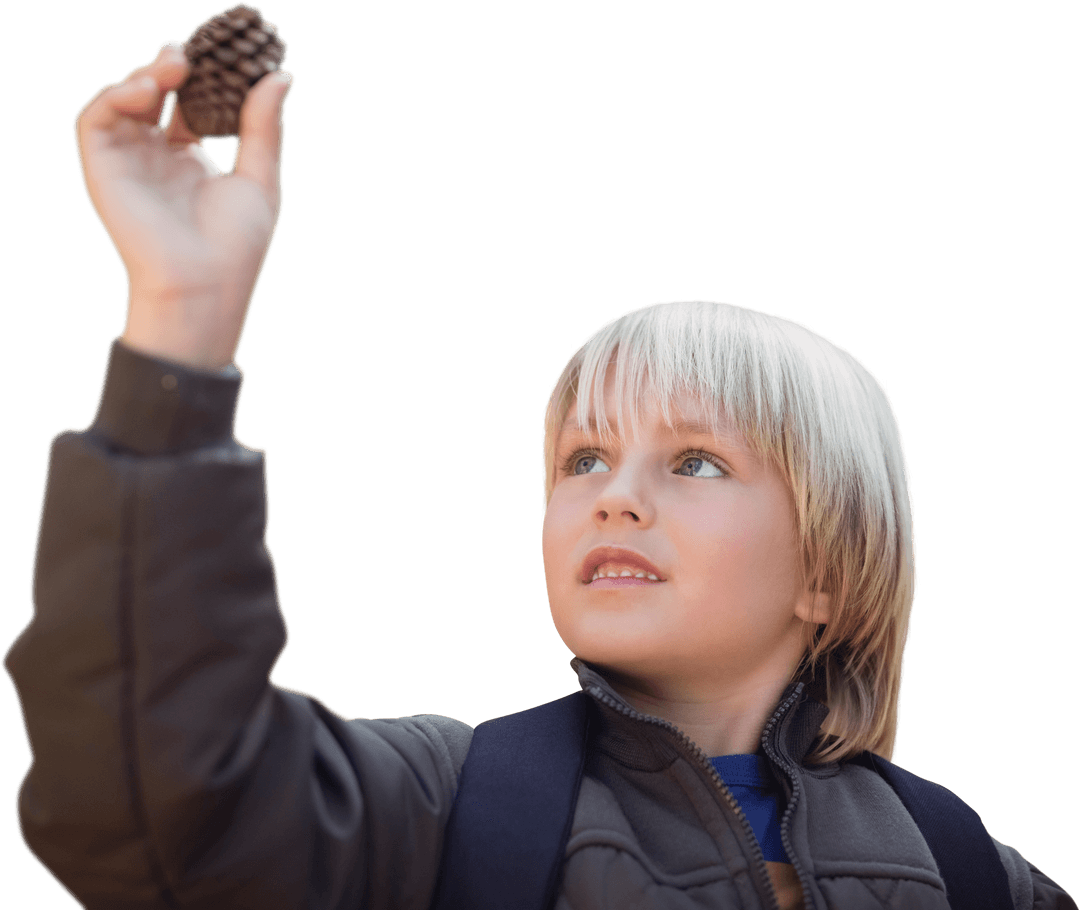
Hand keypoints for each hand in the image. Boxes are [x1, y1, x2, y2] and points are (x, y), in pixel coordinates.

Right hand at [74, 41, 293, 369]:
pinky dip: (115, 96)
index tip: (222, 57)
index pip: (190, 105)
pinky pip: (95, 120)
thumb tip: (281, 77)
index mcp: (193, 161)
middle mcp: (158, 159)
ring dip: (144, 74)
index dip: (203, 78)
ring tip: (174, 66)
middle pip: (156, 96)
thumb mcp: (259, 179)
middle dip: (171, 68)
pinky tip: (147, 90)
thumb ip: (263, 128)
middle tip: (193, 54)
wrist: (204, 286)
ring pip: (124, 100)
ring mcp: (130, 163)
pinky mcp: (104, 169)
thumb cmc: (236, 247)